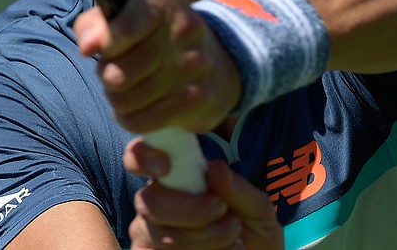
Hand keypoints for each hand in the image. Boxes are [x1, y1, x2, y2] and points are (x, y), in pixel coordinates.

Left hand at [74, 0, 240, 133]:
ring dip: (117, 99)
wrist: (210, 59)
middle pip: (117, 74)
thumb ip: (95, 24)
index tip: (99, 50)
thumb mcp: (123, 15)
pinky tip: (136, 108)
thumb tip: (87, 46)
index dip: (105, 45)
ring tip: (127, 89)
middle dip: (106, 76)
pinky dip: (130, 119)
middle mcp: (186, 29)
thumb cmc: (151, 35)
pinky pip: (142, 121)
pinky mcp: (199, 98)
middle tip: (115, 71)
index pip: (124, 30)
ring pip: (126, 100)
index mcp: (165, 0)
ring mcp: (196, 65)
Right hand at [124, 138, 282, 248]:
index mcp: (175, 177)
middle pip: (149, 201)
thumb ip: (238, 189)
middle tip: (223, 213)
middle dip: (190, 210)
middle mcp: (153, 202)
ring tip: (233, 241)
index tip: (165, 166)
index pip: (138, 156)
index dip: (142, 156)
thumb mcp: (258, 210)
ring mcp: (148, 234)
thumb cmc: (253, 232)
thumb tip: (214, 167)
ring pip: (158, 234)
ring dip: (202, 239)